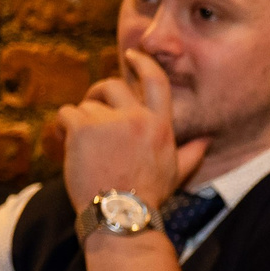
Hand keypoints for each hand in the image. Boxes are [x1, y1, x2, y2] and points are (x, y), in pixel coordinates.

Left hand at [57, 50, 209, 211]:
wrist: (121, 215)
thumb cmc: (148, 197)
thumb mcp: (176, 173)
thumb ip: (192, 153)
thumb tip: (208, 141)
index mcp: (160, 126)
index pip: (155, 81)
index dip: (143, 63)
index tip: (133, 55)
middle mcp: (137, 118)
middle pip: (112, 86)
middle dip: (97, 94)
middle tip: (91, 109)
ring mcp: (108, 121)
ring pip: (84, 105)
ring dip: (78, 123)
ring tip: (80, 148)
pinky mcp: (82, 127)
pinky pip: (65, 114)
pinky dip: (61, 129)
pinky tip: (66, 147)